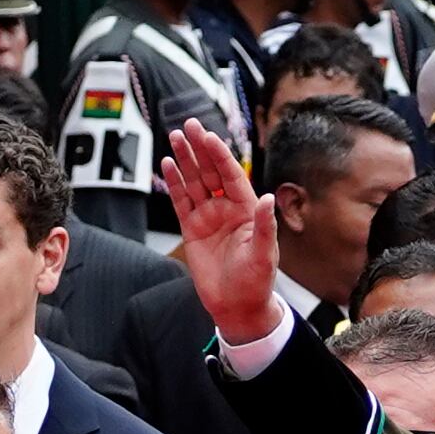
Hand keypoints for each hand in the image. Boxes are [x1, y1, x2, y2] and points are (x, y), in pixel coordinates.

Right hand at [153, 121, 281, 345]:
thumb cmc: (256, 281)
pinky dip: (174, 184)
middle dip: (199, 148)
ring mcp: (208, 217)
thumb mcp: (264, 254)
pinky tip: (168, 165)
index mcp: (246, 209)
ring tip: (174, 138)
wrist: (237, 307)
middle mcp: (227, 208)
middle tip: (188, 126)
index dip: (220, 156)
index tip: (209, 137)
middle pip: (210, 172)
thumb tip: (266, 197)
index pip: (231, 175)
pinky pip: (181, 201)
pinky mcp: (192, 229)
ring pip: (194, 182)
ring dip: (184, 160)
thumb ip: (264, 225)